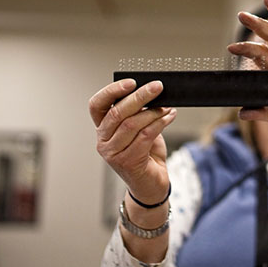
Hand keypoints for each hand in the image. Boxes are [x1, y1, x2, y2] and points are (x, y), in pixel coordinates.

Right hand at [88, 79, 176, 204]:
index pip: (97, 105)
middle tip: (157, 87)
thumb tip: (152, 92)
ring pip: (133, 124)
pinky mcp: (127, 162)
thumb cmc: (146, 154)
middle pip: (118, 113)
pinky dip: (160, 123)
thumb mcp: (140, 129)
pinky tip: (170, 116)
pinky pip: (145, 136)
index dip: (111, 91)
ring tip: (167, 107)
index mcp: (102, 128)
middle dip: (139, 97)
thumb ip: (140, 113)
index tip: (131, 82)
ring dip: (154, 112)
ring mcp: (113, 153)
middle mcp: (103, 140)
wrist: (151, 184)